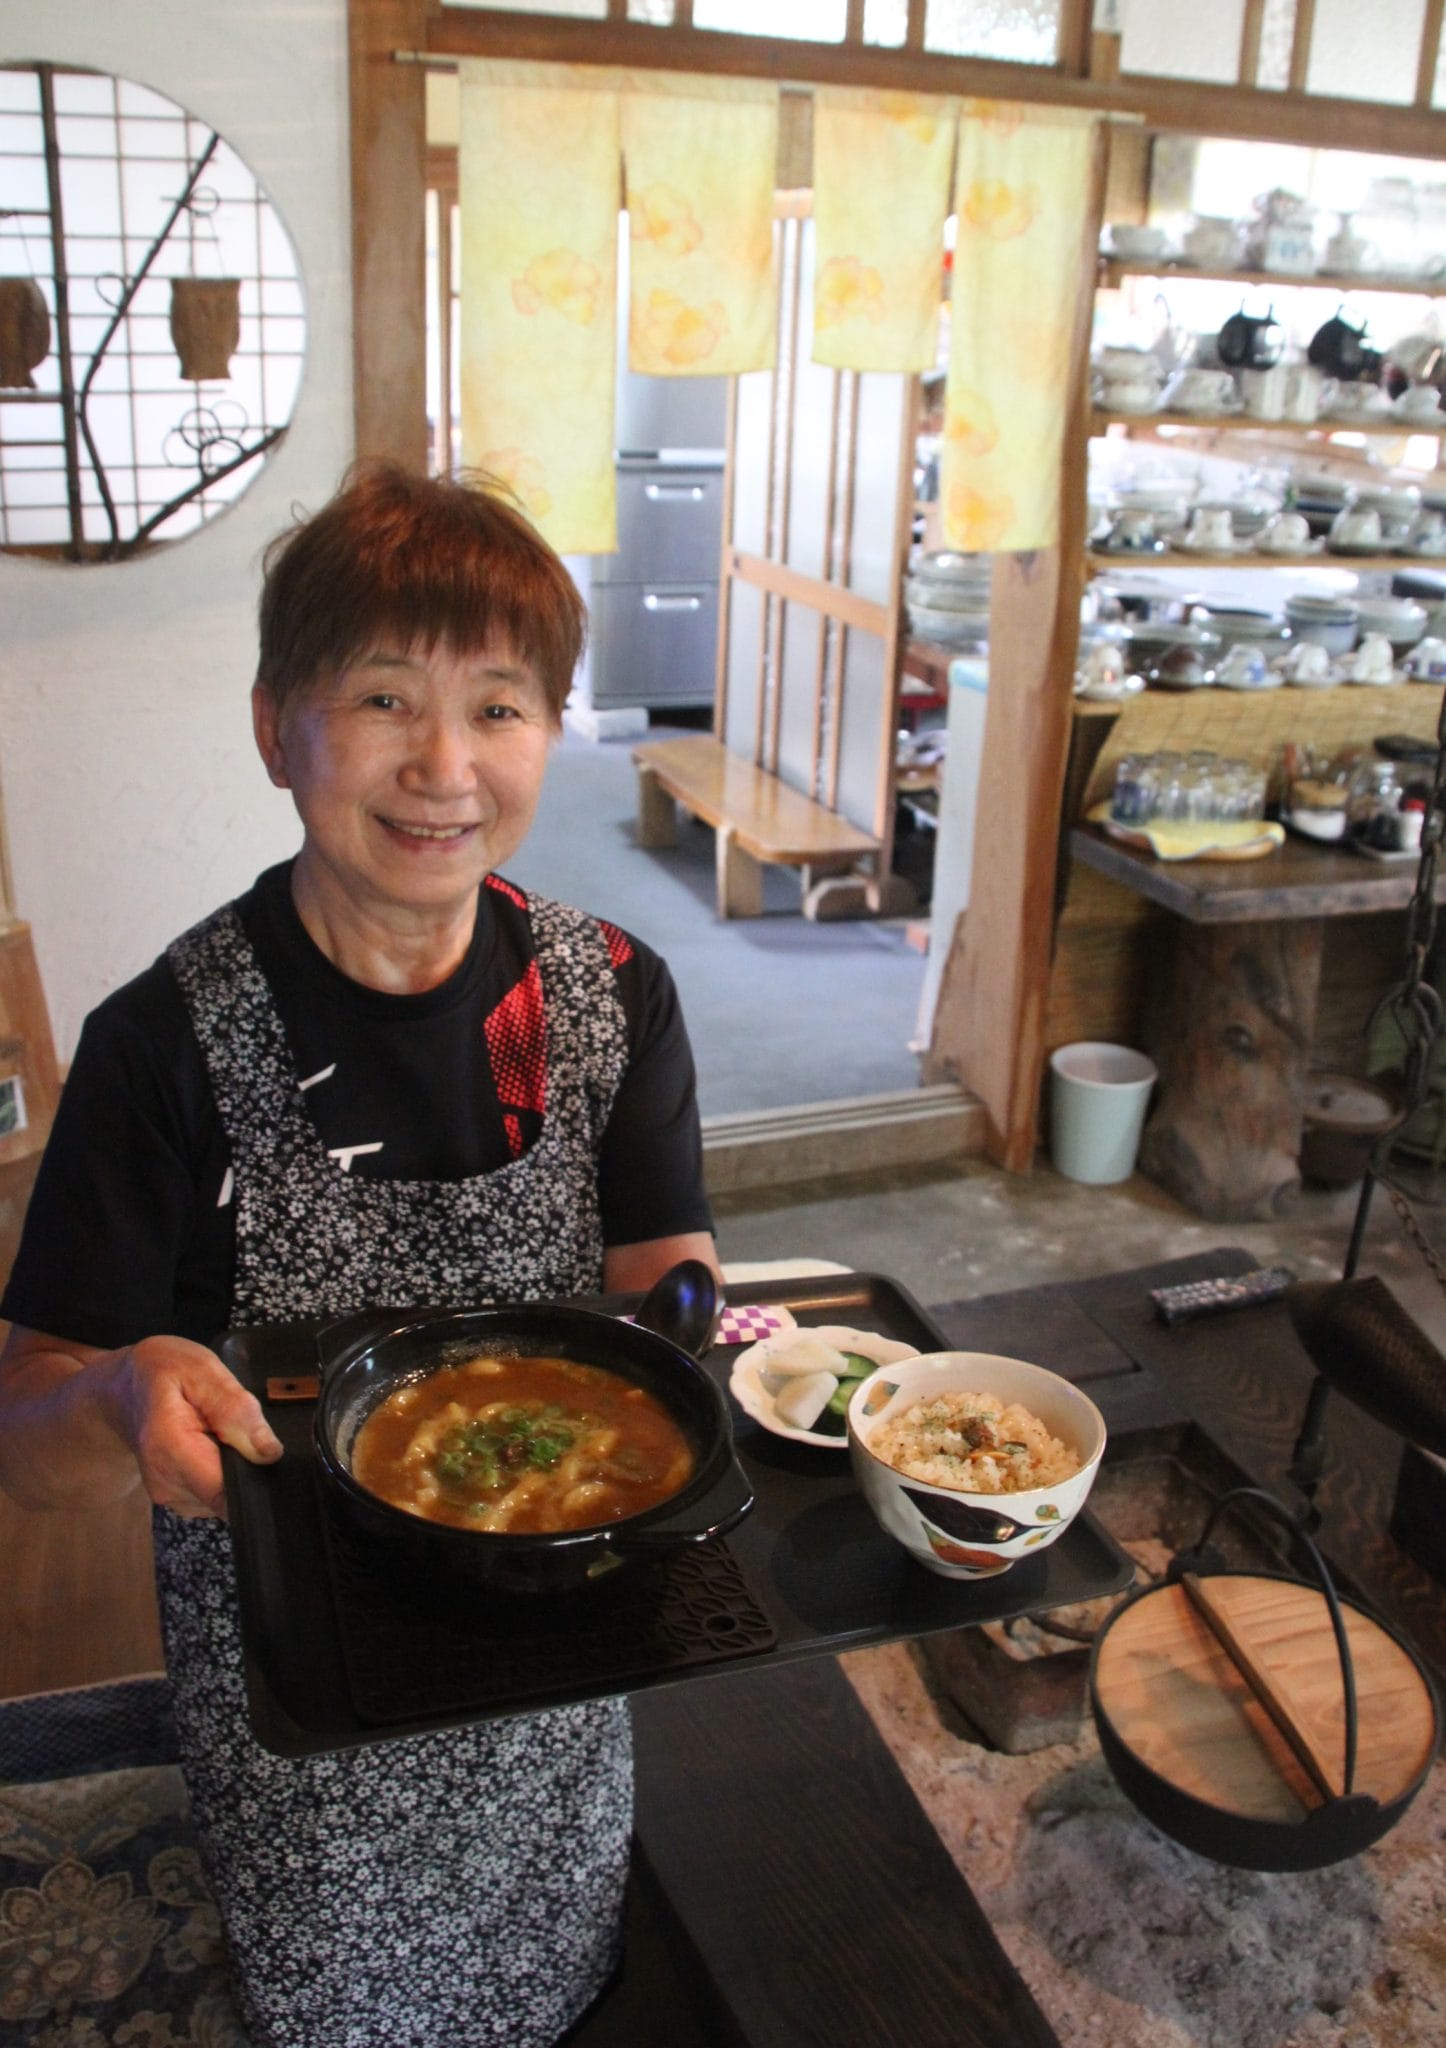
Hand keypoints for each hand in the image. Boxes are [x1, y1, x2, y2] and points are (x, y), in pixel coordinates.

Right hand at [106, 1335, 282, 1518]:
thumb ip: (236, 1409)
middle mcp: (166, 1483)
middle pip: (231, 1493)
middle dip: (245, 1462)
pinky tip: (210, 1443)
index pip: (225, 1492)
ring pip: (226, 1493)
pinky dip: (222, 1470)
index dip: (254, 1473)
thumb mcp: (202, 1370)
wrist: (123, 1386)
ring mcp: (170, 1496)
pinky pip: (216, 1492)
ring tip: (216, 1430)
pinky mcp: (179, 1498)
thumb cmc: (162, 1371)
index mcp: (169, 1450)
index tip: (259, 1448)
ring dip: (233, 1464)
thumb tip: (269, 1453)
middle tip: (230, 1424)